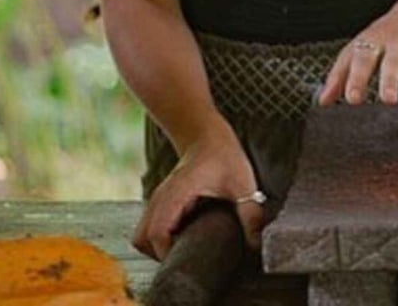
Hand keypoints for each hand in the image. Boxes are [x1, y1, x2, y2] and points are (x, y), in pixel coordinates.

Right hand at [134, 122, 265, 259]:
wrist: (207, 136)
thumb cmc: (224, 157)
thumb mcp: (243, 185)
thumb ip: (250, 215)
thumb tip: (255, 246)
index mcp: (178, 193)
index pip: (157, 232)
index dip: (168, 253)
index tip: (188, 261)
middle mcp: (161, 198)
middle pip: (142, 238)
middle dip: (160, 255)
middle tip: (185, 259)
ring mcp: (158, 200)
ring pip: (141, 235)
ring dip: (157, 248)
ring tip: (183, 251)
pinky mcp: (160, 203)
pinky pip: (149, 228)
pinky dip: (158, 239)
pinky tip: (181, 240)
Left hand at [317, 0, 397, 106]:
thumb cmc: (379, 39)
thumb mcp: (357, 50)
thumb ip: (339, 76)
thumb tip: (321, 102)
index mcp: (371, 42)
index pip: (361, 58)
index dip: (356, 78)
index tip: (351, 100)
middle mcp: (393, 44)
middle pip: (391, 62)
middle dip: (389, 80)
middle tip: (387, 100)